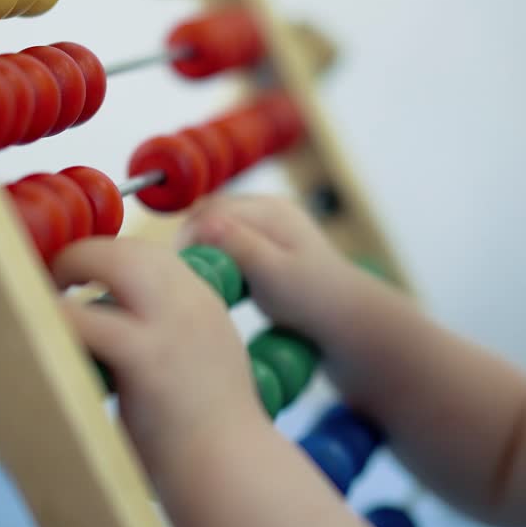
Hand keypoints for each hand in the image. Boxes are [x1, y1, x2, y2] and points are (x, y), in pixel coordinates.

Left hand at [54, 237, 269, 476]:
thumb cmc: (212, 440)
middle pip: (133, 250)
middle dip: (88, 255)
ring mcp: (173, 325)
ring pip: (113, 262)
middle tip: (58, 277)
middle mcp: (193, 304)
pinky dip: (56, 318)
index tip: (87, 280)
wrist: (233, 475)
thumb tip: (120, 340)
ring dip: (72, 270)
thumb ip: (171, 344)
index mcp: (207, 306)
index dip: (114, 263)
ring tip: (47, 296)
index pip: (154, 259)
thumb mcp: (203, 369)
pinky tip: (40, 333)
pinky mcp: (146, 355)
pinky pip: (85, 318)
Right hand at [178, 195, 371, 338]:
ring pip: (218, 227)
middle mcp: (269, 209)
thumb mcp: (273, 274)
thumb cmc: (313, 299)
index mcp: (271, 211)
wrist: (345, 317)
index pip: (211, 211)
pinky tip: (219, 278)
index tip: (180, 268)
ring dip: (205, 248)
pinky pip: (230, 240)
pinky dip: (218, 255)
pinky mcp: (268, 242)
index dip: (189, 237)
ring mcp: (269, 224)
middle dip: (194, 241)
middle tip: (185, 275)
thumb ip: (239, 246)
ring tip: (200, 277)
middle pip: (212, 214)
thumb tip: (202, 223)